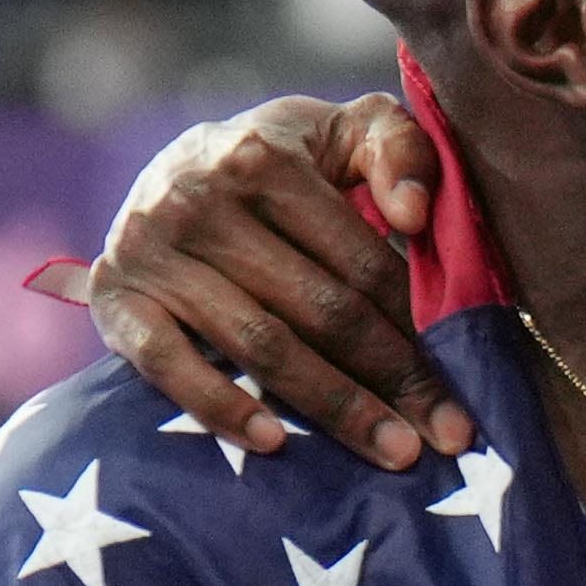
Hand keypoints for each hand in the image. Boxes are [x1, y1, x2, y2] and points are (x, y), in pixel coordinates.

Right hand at [84, 94, 466, 471]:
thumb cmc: (282, 164)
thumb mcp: (341, 133)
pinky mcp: (117, 299)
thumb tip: (415, 214)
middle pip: (321, 310)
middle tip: (447, 436)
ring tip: (395, 452)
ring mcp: (152, 253)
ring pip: (262, 345)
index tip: (467, 377)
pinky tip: (275, 442)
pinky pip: (169, 364)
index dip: (420, 322)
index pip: (360, 259)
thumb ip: (398, 148)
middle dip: (394, 378)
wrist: (166, 170)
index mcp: (265, 158)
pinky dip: (220, 406)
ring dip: (335, 407)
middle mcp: (200, 200)